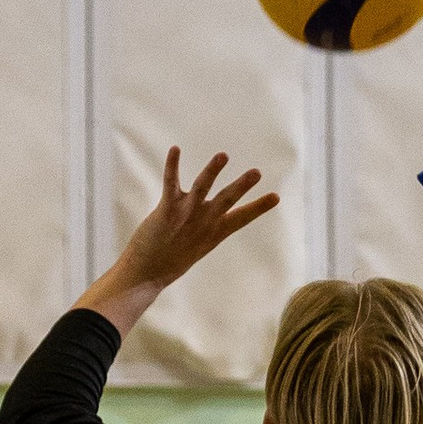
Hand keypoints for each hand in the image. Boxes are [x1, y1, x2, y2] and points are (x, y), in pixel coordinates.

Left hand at [110, 148, 279, 294]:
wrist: (146, 274)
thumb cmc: (170, 262)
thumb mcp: (196, 246)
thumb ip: (206, 229)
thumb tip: (213, 216)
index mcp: (214, 232)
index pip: (242, 218)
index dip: (259, 207)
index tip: (276, 196)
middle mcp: (203, 222)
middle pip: (227, 199)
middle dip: (242, 185)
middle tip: (257, 172)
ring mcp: (186, 214)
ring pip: (202, 187)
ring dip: (212, 170)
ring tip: (223, 156)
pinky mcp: (167, 209)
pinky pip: (171, 182)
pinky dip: (173, 164)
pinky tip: (176, 149)